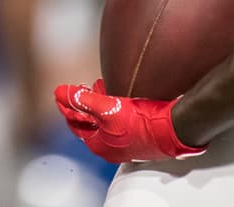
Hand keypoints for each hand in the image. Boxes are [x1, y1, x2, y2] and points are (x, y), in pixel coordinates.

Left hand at [54, 80, 204, 163]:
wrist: (172, 128)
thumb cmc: (141, 124)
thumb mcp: (106, 108)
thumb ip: (82, 100)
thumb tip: (61, 92)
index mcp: (98, 144)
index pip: (74, 123)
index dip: (67, 106)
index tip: (61, 93)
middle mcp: (110, 147)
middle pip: (89, 122)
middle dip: (83, 104)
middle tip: (78, 89)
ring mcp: (124, 142)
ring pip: (104, 120)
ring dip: (99, 103)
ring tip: (98, 87)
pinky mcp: (136, 135)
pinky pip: (118, 119)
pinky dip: (113, 106)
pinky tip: (117, 95)